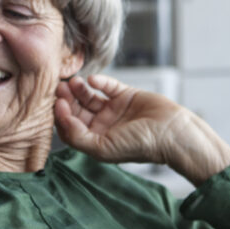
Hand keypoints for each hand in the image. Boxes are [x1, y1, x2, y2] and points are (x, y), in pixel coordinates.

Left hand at [54, 74, 229, 184]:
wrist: (171, 133)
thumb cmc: (139, 145)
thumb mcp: (102, 148)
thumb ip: (78, 137)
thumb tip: (61, 119)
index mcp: (96, 141)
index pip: (70, 127)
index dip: (62, 116)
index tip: (58, 104)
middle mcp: (103, 126)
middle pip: (77, 110)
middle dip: (67, 100)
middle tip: (60, 88)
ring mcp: (114, 110)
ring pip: (89, 97)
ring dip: (79, 90)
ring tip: (72, 82)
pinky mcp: (126, 95)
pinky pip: (108, 86)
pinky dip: (100, 82)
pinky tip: (93, 81)